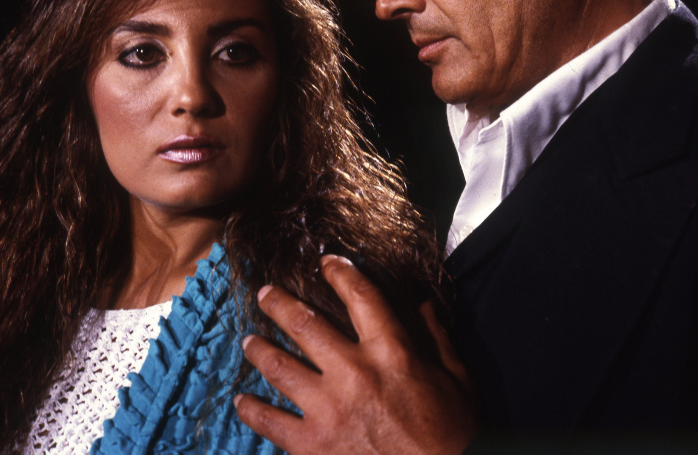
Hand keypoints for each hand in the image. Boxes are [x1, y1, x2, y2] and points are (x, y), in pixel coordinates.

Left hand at [234, 254, 475, 453]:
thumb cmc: (453, 433)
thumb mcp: (456, 378)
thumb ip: (437, 337)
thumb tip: (423, 304)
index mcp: (391, 351)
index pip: (360, 295)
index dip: (340, 272)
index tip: (326, 261)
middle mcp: (354, 372)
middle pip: (305, 324)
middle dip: (279, 304)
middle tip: (264, 294)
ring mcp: (329, 410)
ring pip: (280, 367)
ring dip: (260, 350)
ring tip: (248, 341)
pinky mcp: (312, 446)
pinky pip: (272, 422)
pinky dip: (252, 411)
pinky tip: (241, 402)